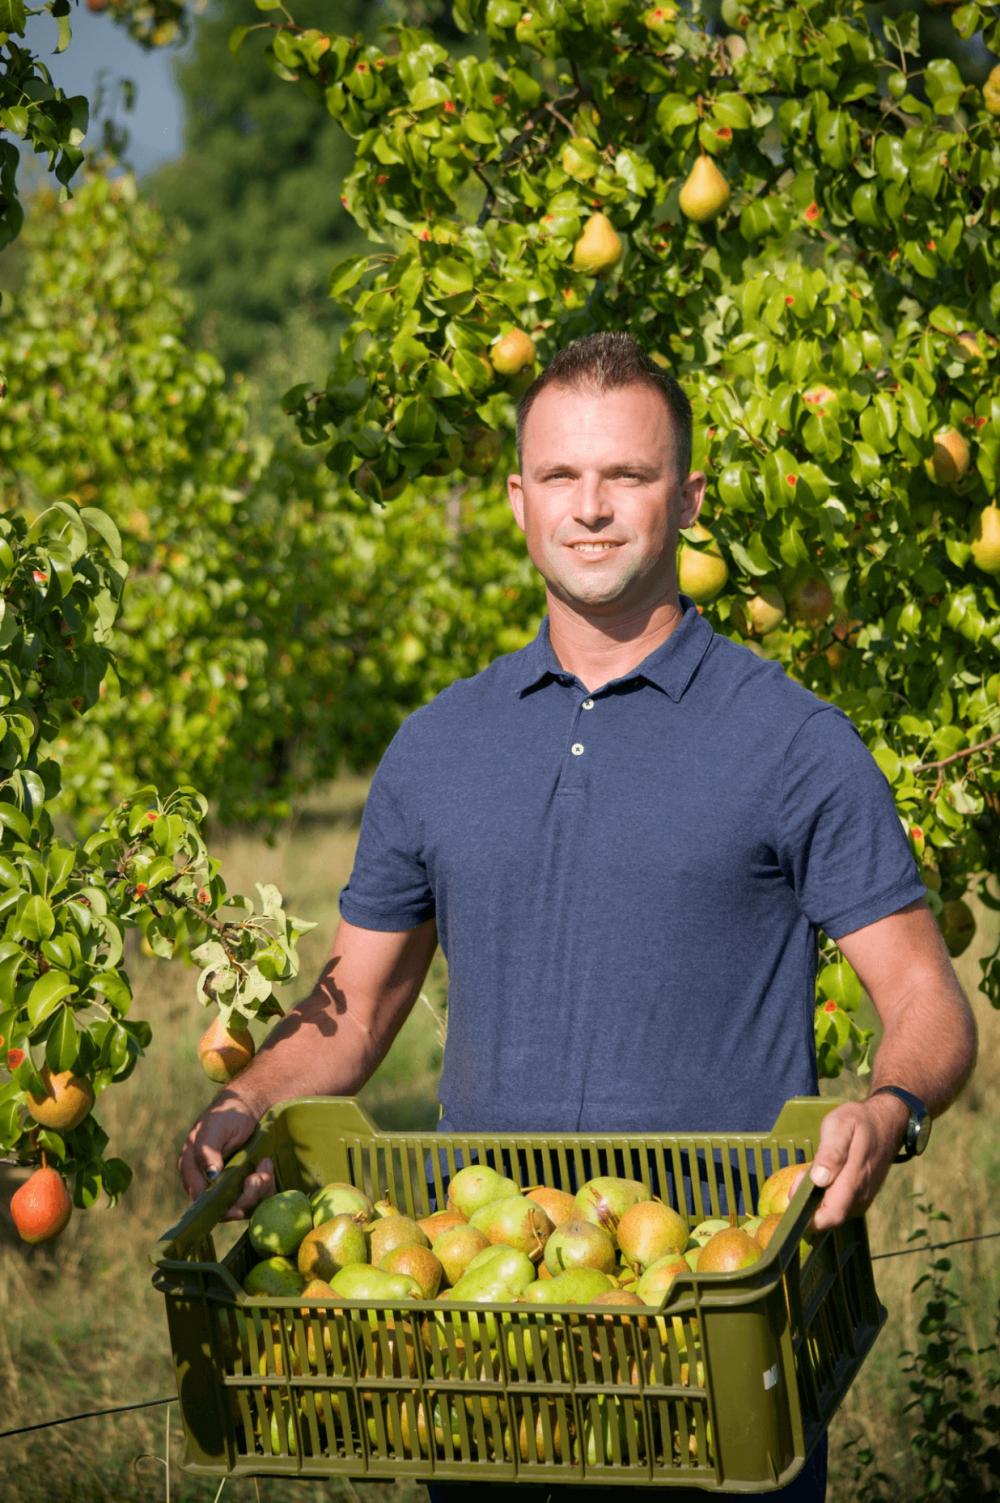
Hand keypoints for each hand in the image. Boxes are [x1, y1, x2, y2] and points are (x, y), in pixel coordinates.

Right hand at [177, 1089, 274, 1220]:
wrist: (248, 1106)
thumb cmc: (226, 1115)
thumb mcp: (214, 1128)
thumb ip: (207, 1150)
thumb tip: (211, 1175)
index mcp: (192, 1171)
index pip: (203, 1201)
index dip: (224, 1201)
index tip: (246, 1182)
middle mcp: (208, 1184)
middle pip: (226, 1209)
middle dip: (248, 1195)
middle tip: (261, 1173)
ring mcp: (227, 1187)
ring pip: (244, 1206)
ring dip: (260, 1188)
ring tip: (265, 1163)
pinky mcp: (245, 1187)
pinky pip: (256, 1198)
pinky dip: (266, 1184)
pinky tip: (266, 1163)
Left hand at [802, 1096, 907, 1230]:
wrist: (886, 1121)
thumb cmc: (860, 1121)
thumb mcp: (840, 1126)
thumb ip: (831, 1153)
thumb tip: (819, 1180)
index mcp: (854, 1182)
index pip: (831, 1217)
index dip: (809, 1218)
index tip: (795, 1198)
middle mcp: (860, 1197)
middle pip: (828, 1216)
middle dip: (809, 1203)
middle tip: (801, 1174)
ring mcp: (863, 1198)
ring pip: (833, 1211)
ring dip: (817, 1198)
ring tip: (812, 1170)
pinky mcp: (862, 1195)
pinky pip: (840, 1204)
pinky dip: (826, 1194)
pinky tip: (823, 1174)